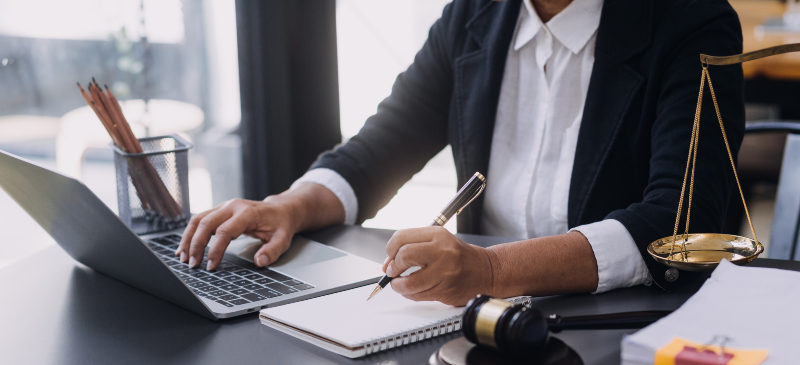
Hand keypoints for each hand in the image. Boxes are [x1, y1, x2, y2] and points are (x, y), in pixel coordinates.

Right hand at [176, 196, 300, 269]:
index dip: (216, 250)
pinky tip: (186, 247)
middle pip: (206, 223)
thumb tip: (259, 262)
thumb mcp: (283, 239)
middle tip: (193, 265)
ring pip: (198, 219)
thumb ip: (272, 251)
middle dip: (196, 245)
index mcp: (247, 213)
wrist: (281, 210)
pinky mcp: (220, 210)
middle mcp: (232, 206)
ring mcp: (224, 206)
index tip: (211, 266)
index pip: (225, 231)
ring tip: (183, 257)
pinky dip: (191, 233)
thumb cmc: (280, 225)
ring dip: (188, 238)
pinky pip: (200, 220)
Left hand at [382, 227, 495, 305]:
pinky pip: (418, 295)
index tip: (391, 256)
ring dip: (398, 285)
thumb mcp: (437, 241)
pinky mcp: (446, 290)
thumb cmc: (458, 255)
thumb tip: (387, 263)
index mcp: (437, 235)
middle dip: (393, 267)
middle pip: (404, 256)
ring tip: (400, 283)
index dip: (390, 249)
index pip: (402, 237)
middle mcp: (442, 251)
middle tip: (394, 271)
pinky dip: (409, 294)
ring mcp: (445, 272)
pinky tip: (413, 290)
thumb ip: (412, 247)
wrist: (485, 271)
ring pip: (409, 282)